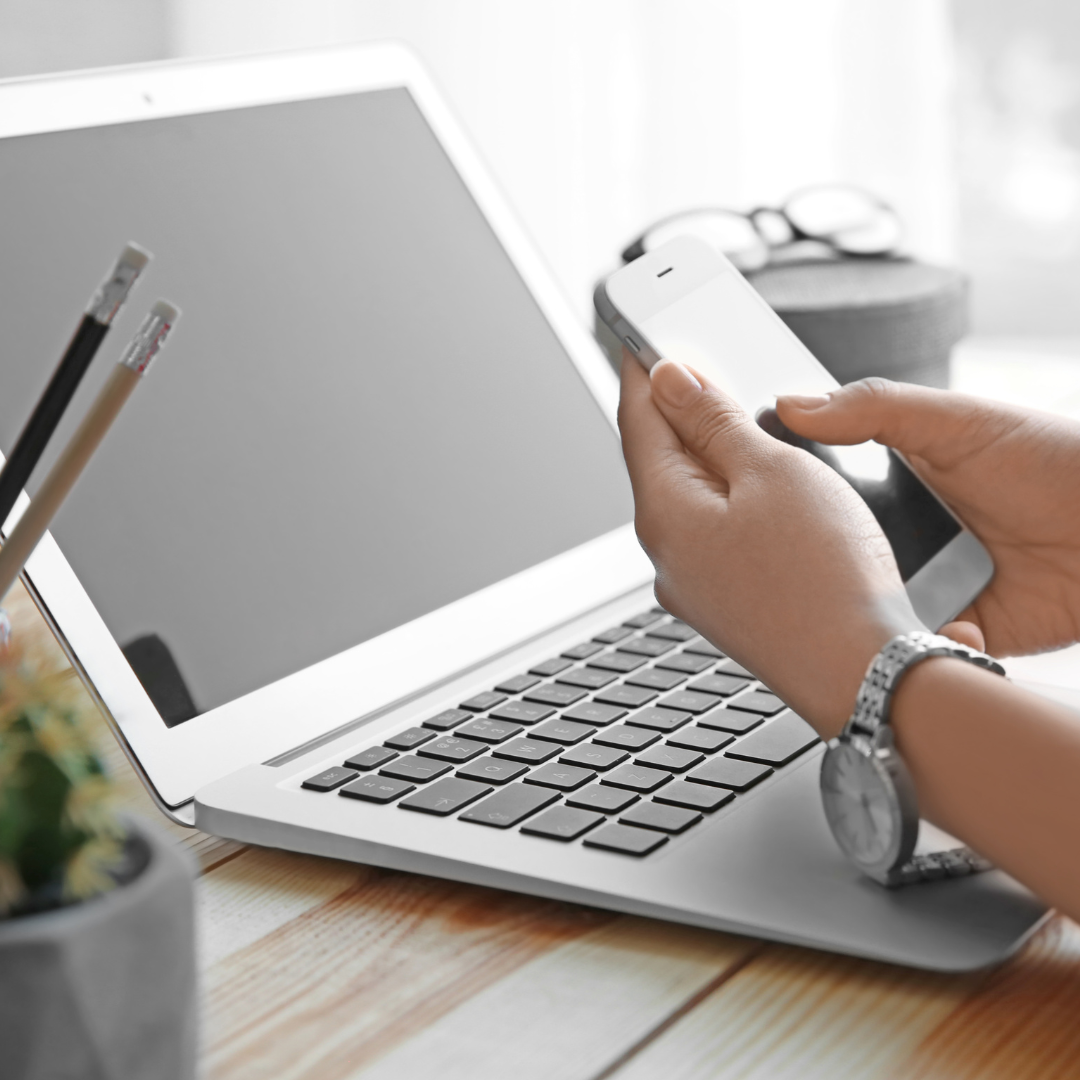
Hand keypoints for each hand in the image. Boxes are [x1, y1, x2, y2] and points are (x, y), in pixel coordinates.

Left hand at [618, 355, 923, 736]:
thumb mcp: (771, 472)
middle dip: (676, 410)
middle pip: (660, 460)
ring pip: (690, 498)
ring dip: (707, 453)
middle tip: (694, 363)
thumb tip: (669, 380)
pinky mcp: (727, 604)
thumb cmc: (824, 578)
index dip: (643, 370)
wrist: (863, 678)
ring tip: (733, 415)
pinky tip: (759, 485)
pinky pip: (715, 532)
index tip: (643, 335)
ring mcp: (696, 586)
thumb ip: (713, 422)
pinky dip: (728, 497)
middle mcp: (668, 555)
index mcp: (665, 514)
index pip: (637, 422)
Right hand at [777, 378, 1079, 657]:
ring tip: (880, 598)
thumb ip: (874, 409)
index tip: (767, 505)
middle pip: (832, 560)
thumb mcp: (957, 422)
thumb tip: (793, 404)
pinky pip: (913, 645)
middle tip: (822, 563)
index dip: (792, 503)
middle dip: (821, 567)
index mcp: (891, 486)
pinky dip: (918, 641)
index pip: (821, 497)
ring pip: (864, 608)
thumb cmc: (1055, 464)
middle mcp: (900, 539)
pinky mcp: (954, 629)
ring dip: (864, 610)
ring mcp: (926, 587)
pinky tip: (952, 619)